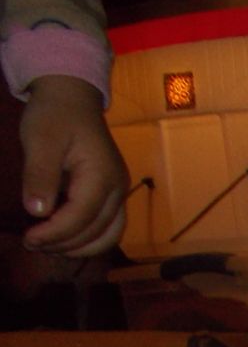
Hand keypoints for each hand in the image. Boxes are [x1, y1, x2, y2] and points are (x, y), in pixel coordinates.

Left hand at [18, 74, 126, 256]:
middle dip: (63, 243)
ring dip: (79, 247)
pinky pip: (108, 229)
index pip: (81, 215)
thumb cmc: (54, 115)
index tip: (28, 238)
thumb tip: (37, 212)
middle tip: (30, 244)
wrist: (73, 98)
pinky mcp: (113, 196)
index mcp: (102, 175)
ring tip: (48, 247)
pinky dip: (89, 240)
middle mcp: (117, 189)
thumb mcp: (40, 140)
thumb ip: (39, 175)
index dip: (55, 232)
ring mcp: (119, 194)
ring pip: (108, 236)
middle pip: (96, 230)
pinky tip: (65, 240)